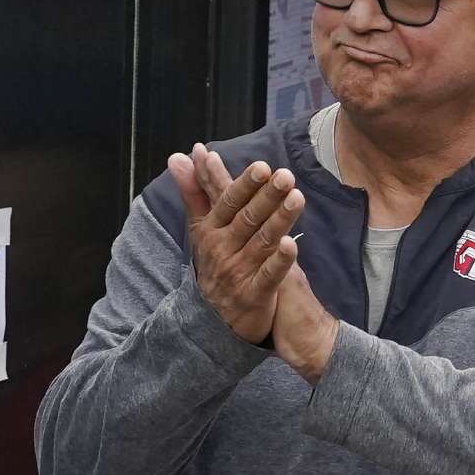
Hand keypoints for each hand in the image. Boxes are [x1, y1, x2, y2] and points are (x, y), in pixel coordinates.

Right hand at [189, 149, 338, 382]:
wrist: (213, 318)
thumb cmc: (214, 262)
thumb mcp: (200, 227)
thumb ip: (194, 191)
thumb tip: (178, 156)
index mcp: (211, 230)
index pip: (228, 203)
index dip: (245, 185)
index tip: (262, 166)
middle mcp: (223, 249)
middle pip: (247, 218)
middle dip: (266, 196)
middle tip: (285, 176)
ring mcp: (238, 272)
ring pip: (262, 242)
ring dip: (279, 220)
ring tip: (297, 198)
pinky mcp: (255, 295)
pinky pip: (269, 276)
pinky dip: (280, 261)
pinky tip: (293, 244)